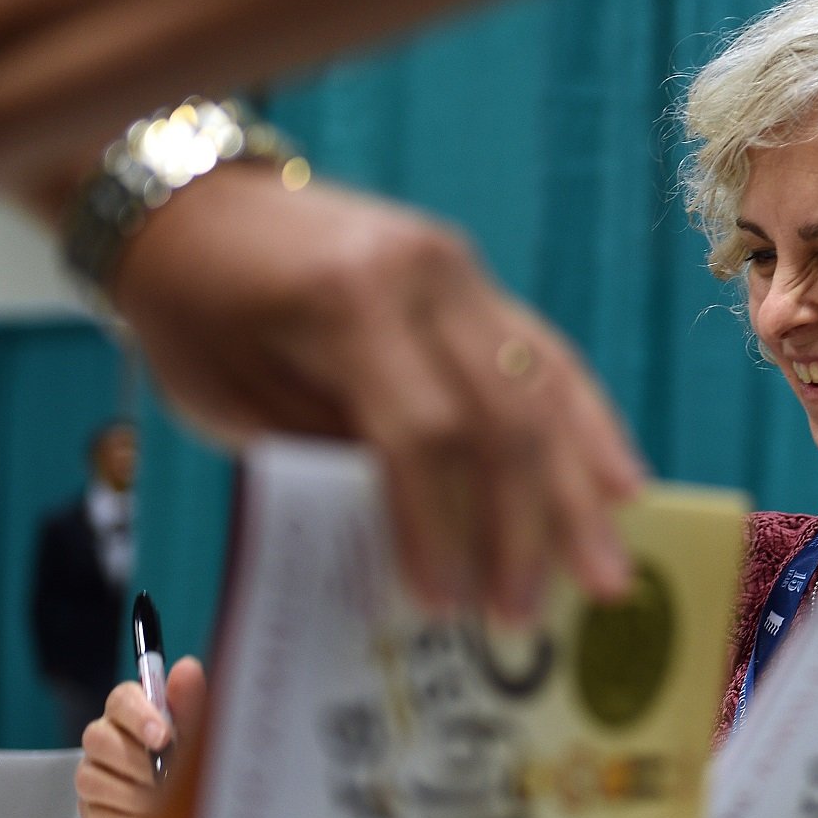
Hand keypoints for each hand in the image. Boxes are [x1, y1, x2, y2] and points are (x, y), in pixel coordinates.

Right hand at [75, 657, 206, 817]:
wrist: (202, 810)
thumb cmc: (198, 759)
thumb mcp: (201, 731)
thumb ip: (192, 702)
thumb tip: (186, 668)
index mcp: (131, 711)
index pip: (120, 699)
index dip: (140, 716)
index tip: (164, 736)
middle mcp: (105, 740)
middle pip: (97, 738)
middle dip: (137, 759)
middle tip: (168, 775)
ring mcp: (94, 776)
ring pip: (91, 779)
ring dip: (134, 793)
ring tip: (165, 800)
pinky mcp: (93, 812)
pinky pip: (98, 817)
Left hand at [111, 165, 644, 618]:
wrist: (192, 200)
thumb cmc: (192, 314)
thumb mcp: (233, 398)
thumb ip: (331, 456)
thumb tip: (425, 541)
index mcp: (347, 300)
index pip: (421, 429)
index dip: (438, 524)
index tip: (444, 605)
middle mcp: (426, 275)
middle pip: (504, 413)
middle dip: (524, 525)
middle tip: (526, 616)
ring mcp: (463, 272)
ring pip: (547, 387)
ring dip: (579, 493)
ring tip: (606, 576)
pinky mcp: (478, 283)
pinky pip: (548, 358)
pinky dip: (588, 428)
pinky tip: (625, 487)